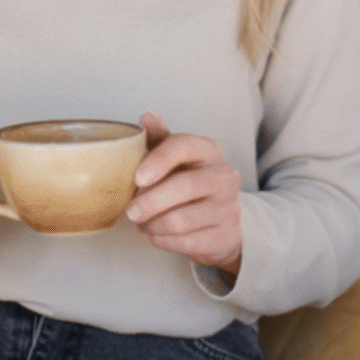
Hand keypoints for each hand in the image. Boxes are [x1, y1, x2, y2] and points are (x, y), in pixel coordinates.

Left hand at [126, 112, 242, 278]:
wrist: (220, 217)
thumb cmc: (188, 178)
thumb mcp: (174, 155)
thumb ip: (159, 136)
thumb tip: (146, 116)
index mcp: (210, 150)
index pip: (184, 145)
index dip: (158, 160)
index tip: (137, 178)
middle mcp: (225, 176)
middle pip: (185, 186)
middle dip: (151, 201)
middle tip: (130, 212)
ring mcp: (230, 207)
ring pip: (184, 219)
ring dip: (154, 224)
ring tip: (142, 223)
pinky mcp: (227, 236)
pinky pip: (188, 242)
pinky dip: (165, 240)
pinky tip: (156, 234)